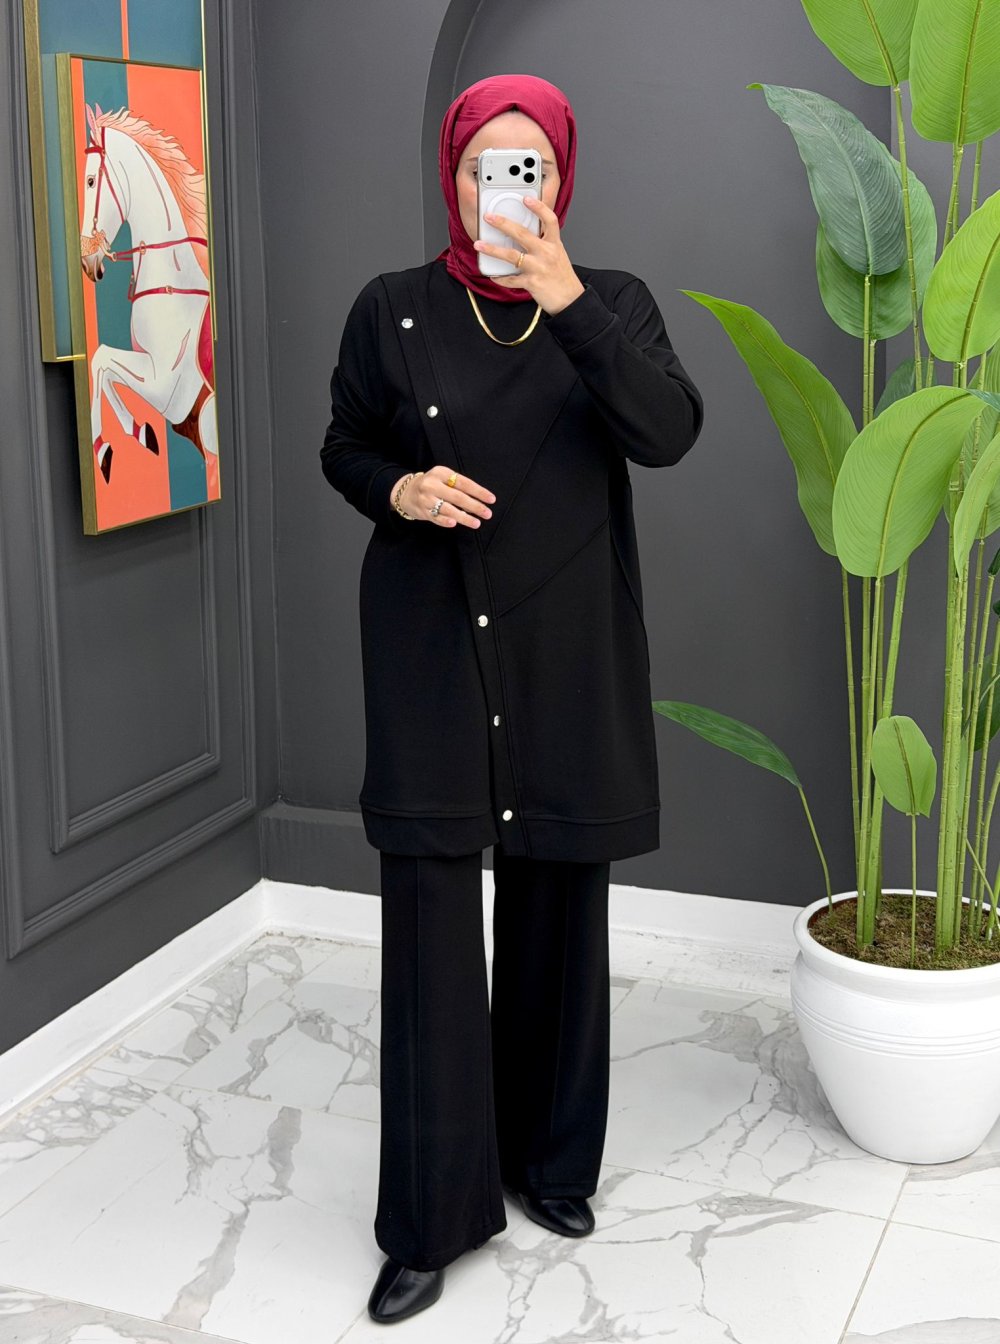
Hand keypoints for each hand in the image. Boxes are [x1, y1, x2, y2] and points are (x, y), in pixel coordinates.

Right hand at [397, 465, 495, 527]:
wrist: (406, 492)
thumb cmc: (431, 485)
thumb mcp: (442, 477)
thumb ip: (458, 485)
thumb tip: (480, 499)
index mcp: (441, 473)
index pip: (464, 483)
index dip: (479, 492)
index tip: (491, 499)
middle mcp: (432, 484)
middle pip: (457, 497)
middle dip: (475, 506)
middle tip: (487, 513)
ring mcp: (426, 499)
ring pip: (448, 509)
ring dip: (464, 517)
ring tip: (476, 523)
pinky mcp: (422, 511)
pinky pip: (436, 517)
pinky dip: (445, 521)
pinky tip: (454, 524)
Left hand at [473, 196, 585, 315]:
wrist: (570, 300)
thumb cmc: (561, 277)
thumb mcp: (557, 254)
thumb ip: (544, 243)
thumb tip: (522, 235)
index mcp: (554, 243)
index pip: (549, 220)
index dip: (539, 207)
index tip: (526, 198)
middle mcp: (546, 253)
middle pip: (522, 234)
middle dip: (503, 224)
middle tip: (489, 217)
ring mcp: (538, 268)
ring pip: (511, 255)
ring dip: (492, 249)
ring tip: (479, 244)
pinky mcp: (532, 283)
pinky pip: (511, 279)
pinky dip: (500, 277)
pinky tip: (493, 275)